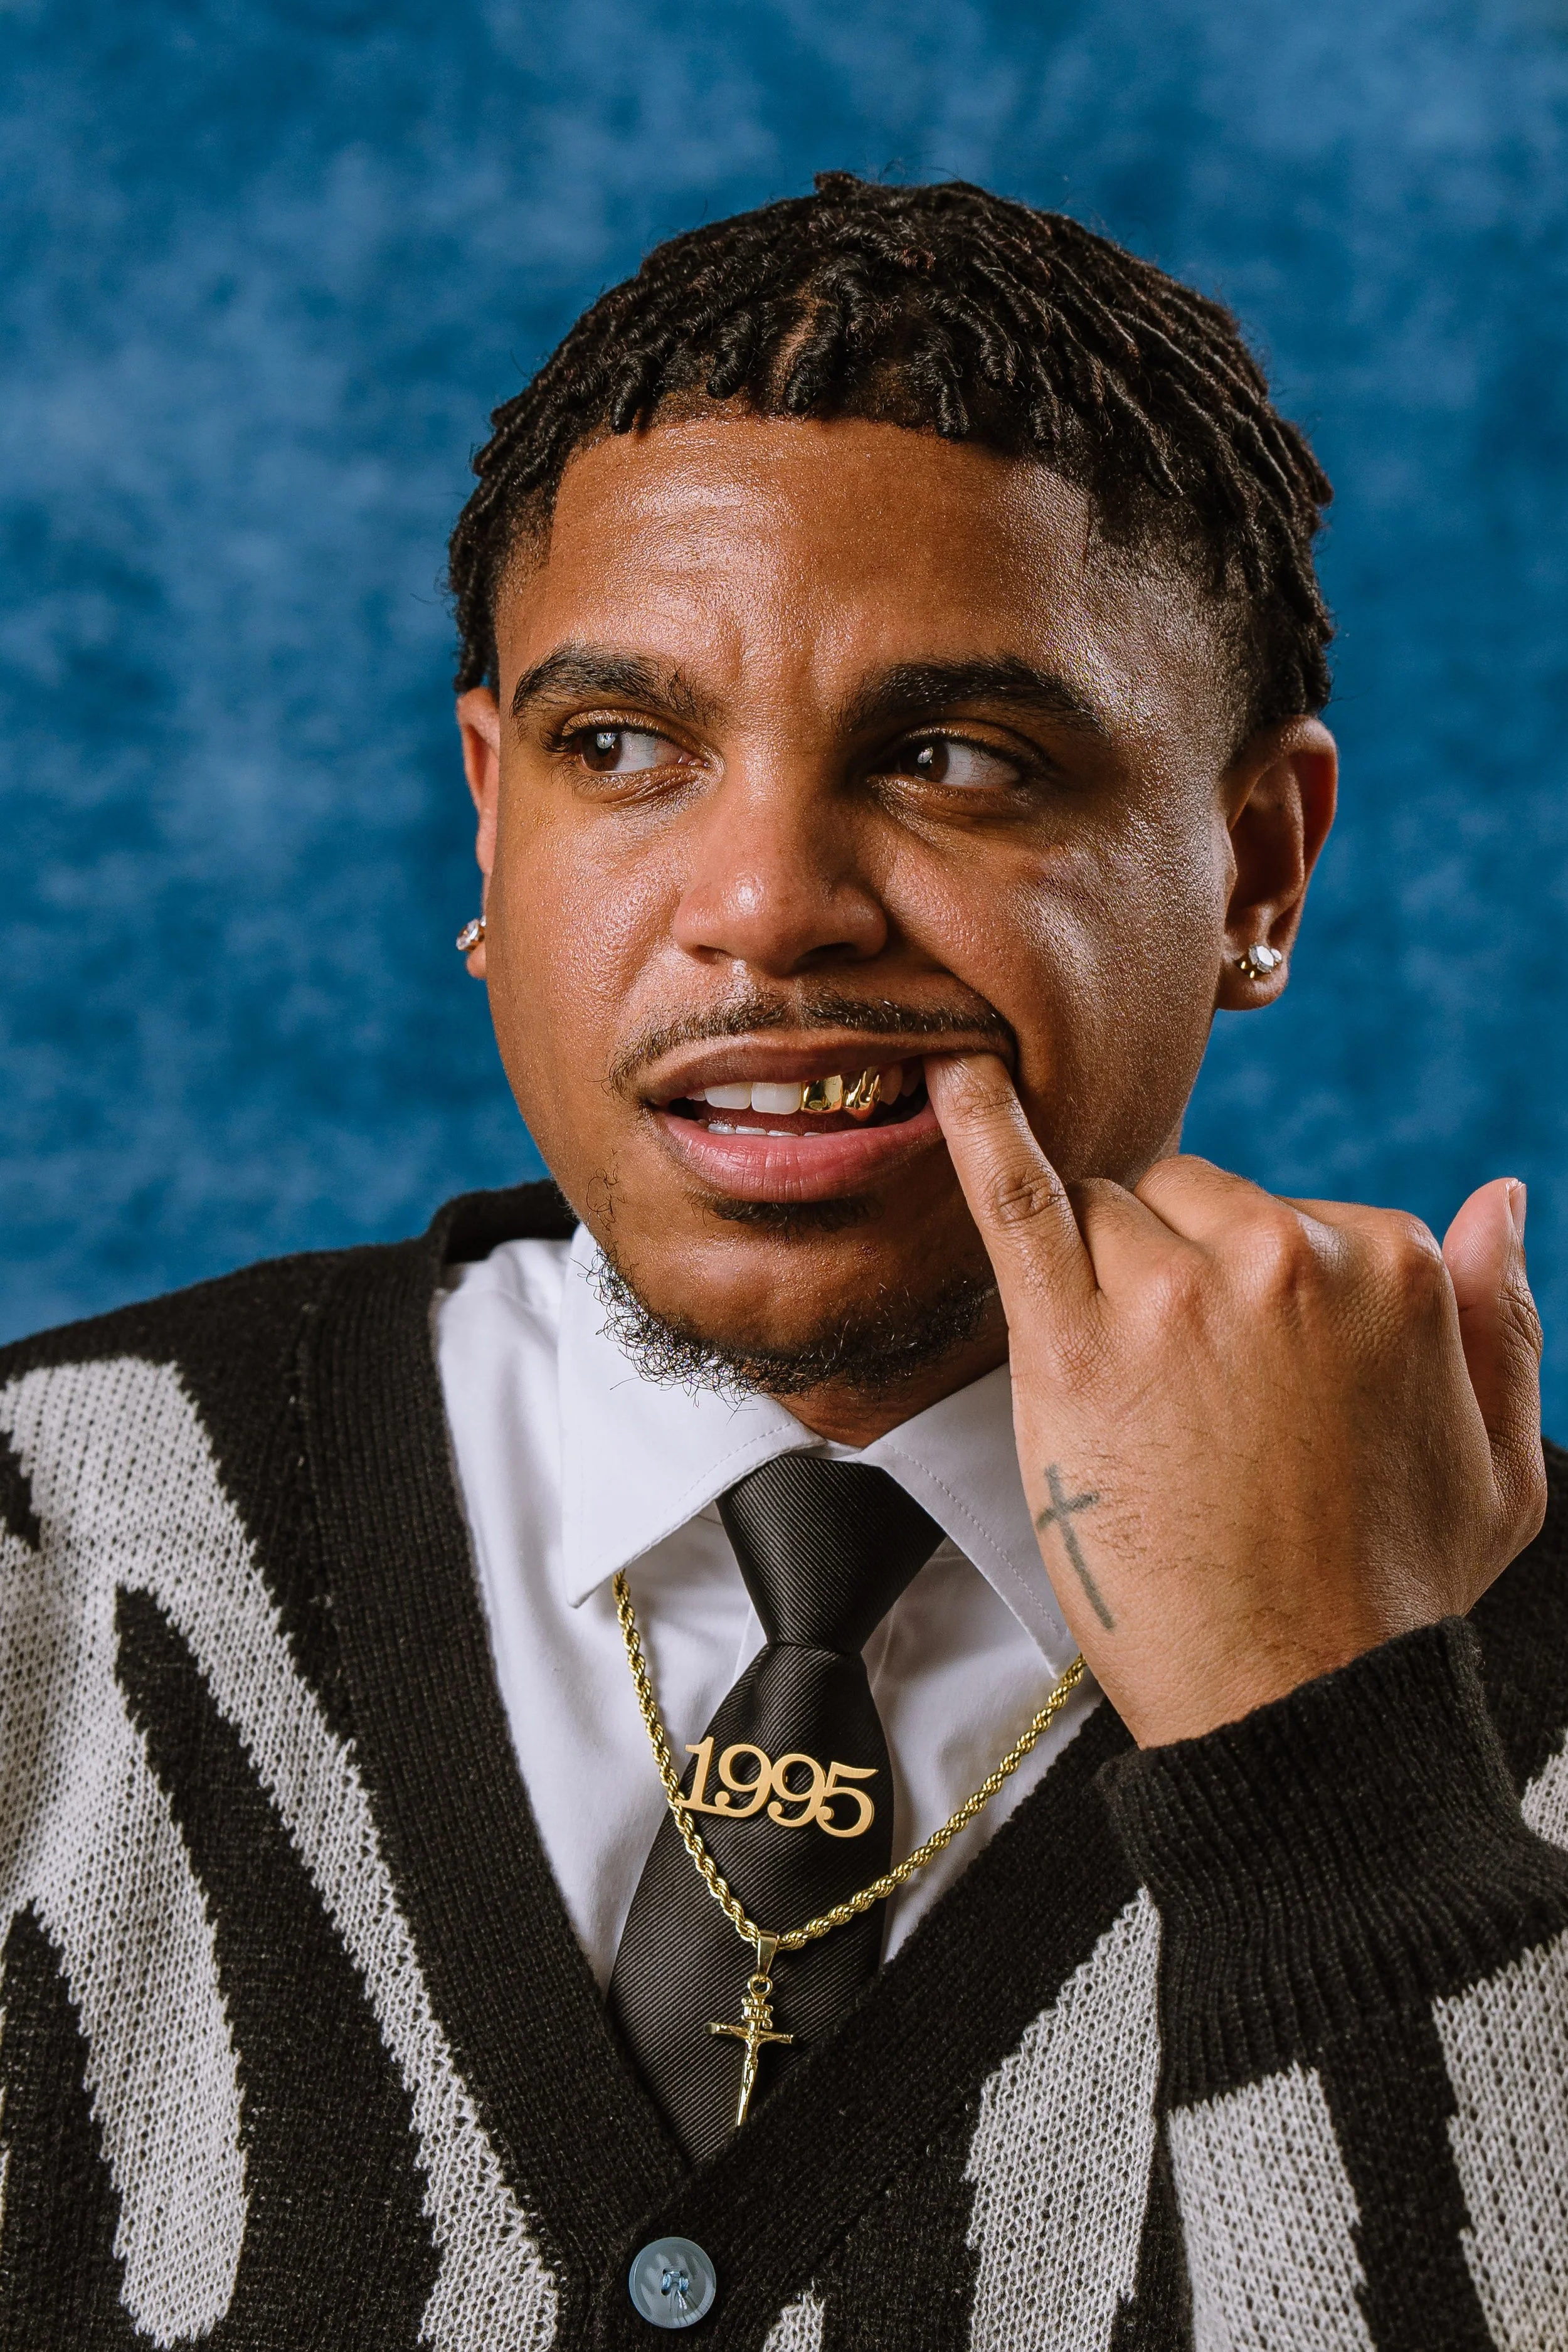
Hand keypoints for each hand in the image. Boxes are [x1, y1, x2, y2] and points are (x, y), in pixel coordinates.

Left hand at [927, 1054, 1545, 1745]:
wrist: (1294, 1702)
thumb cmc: (1394, 1595)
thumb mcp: (1502, 1461)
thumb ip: (1504, 1317)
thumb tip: (1499, 1194)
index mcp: (1389, 1264)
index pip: (1281, 1216)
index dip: (1256, 1301)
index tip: (1259, 1387)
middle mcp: (1281, 1255)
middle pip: (1189, 1198)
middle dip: (1177, 1272)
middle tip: (1189, 1400)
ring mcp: (1172, 1291)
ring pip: (1109, 1213)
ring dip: (1105, 1279)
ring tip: (1135, 1399)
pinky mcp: (1073, 1343)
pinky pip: (1016, 1201)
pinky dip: (980, 1129)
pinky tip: (950, 1072)